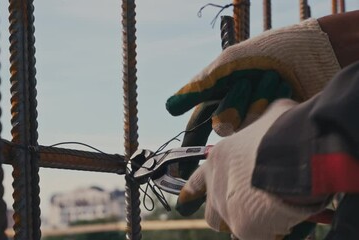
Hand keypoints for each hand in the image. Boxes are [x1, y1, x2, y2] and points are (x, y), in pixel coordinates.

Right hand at [167, 18, 339, 137]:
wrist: (307, 52)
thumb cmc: (264, 53)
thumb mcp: (225, 65)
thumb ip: (198, 87)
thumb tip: (169, 107)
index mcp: (220, 98)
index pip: (199, 124)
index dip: (191, 140)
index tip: (183, 162)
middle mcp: (236, 112)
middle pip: (222, 126)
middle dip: (235, 101)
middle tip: (247, 80)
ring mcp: (257, 121)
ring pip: (244, 128)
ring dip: (256, 99)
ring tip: (271, 78)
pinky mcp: (276, 126)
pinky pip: (264, 128)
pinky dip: (271, 103)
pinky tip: (281, 88)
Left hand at [176, 100, 326, 238]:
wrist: (290, 157)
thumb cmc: (282, 132)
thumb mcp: (274, 115)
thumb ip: (266, 119)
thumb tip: (274, 116)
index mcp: (219, 159)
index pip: (198, 178)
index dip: (193, 189)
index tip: (185, 197)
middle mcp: (216, 185)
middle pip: (210, 210)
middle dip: (222, 214)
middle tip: (242, 211)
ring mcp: (226, 207)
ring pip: (225, 225)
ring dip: (239, 224)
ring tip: (259, 221)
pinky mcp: (243, 226)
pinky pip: (251, 236)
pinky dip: (263, 232)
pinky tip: (278, 225)